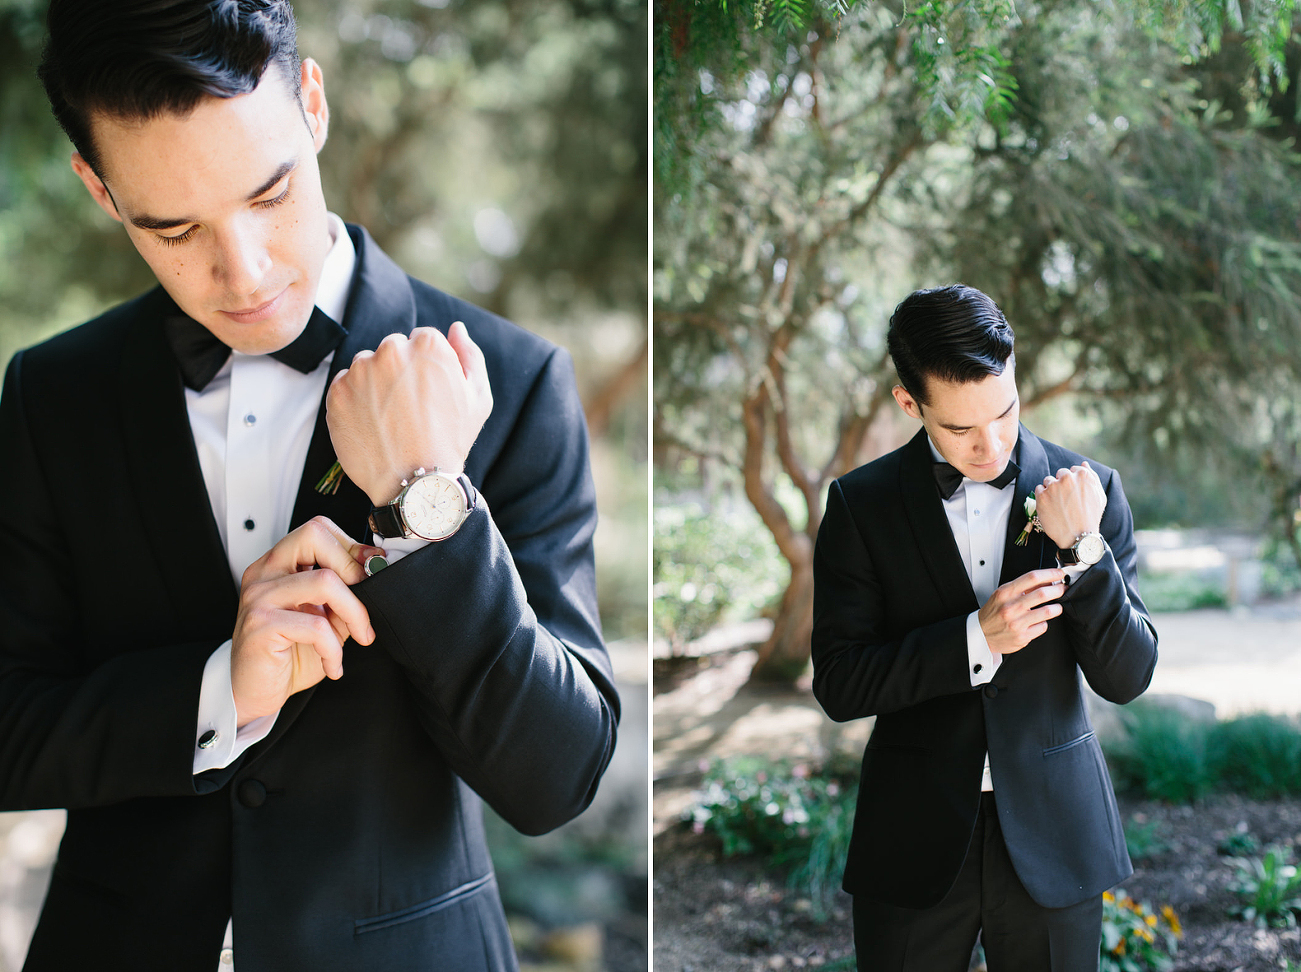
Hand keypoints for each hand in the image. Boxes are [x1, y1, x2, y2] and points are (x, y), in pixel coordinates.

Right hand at [231, 517, 382, 726]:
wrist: (253, 692)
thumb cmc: (288, 654)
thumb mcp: (325, 618)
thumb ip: (344, 595)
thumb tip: (376, 573)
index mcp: (277, 565)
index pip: (316, 529)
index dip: (351, 546)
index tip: (372, 571)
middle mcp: (264, 574)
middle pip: (314, 537)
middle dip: (353, 568)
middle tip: (367, 603)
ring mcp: (259, 597)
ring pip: (324, 582)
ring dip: (355, 613)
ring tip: (360, 637)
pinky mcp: (259, 625)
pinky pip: (315, 626)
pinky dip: (334, 649)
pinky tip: (334, 665)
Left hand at [326, 322, 493, 505]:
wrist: (414, 482)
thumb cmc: (450, 440)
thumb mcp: (478, 398)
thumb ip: (469, 355)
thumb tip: (456, 327)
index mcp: (427, 344)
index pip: (421, 339)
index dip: (426, 367)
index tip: (428, 393)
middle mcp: (391, 349)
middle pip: (392, 349)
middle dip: (398, 371)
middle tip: (408, 408)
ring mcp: (360, 371)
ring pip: (366, 366)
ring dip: (374, 384)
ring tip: (389, 418)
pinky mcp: (337, 392)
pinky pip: (344, 386)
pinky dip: (354, 402)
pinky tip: (371, 424)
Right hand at [978, 568, 1067, 653]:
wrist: (981, 634)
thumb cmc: (993, 613)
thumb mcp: (1002, 594)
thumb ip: (1022, 587)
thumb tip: (1045, 581)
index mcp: (1005, 593)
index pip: (1032, 577)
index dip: (1050, 574)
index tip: (1059, 574)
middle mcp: (1011, 607)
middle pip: (1042, 593)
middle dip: (1058, 590)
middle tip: (1062, 589)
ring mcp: (1017, 623)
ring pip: (1047, 611)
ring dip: (1057, 607)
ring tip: (1056, 607)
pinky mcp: (1022, 636)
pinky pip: (1042, 626)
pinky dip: (1044, 623)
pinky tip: (1039, 621)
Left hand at [1033, 462, 1106, 548]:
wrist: (1079, 537)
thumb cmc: (1091, 517)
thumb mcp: (1099, 495)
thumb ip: (1092, 477)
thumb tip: (1084, 464)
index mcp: (1082, 475)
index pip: (1073, 470)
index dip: (1073, 483)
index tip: (1073, 493)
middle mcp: (1067, 478)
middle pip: (1059, 474)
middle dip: (1061, 484)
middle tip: (1065, 500)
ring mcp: (1053, 486)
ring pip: (1048, 481)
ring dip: (1051, 490)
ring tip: (1058, 505)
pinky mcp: (1041, 496)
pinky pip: (1038, 490)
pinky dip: (1042, 497)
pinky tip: (1051, 507)